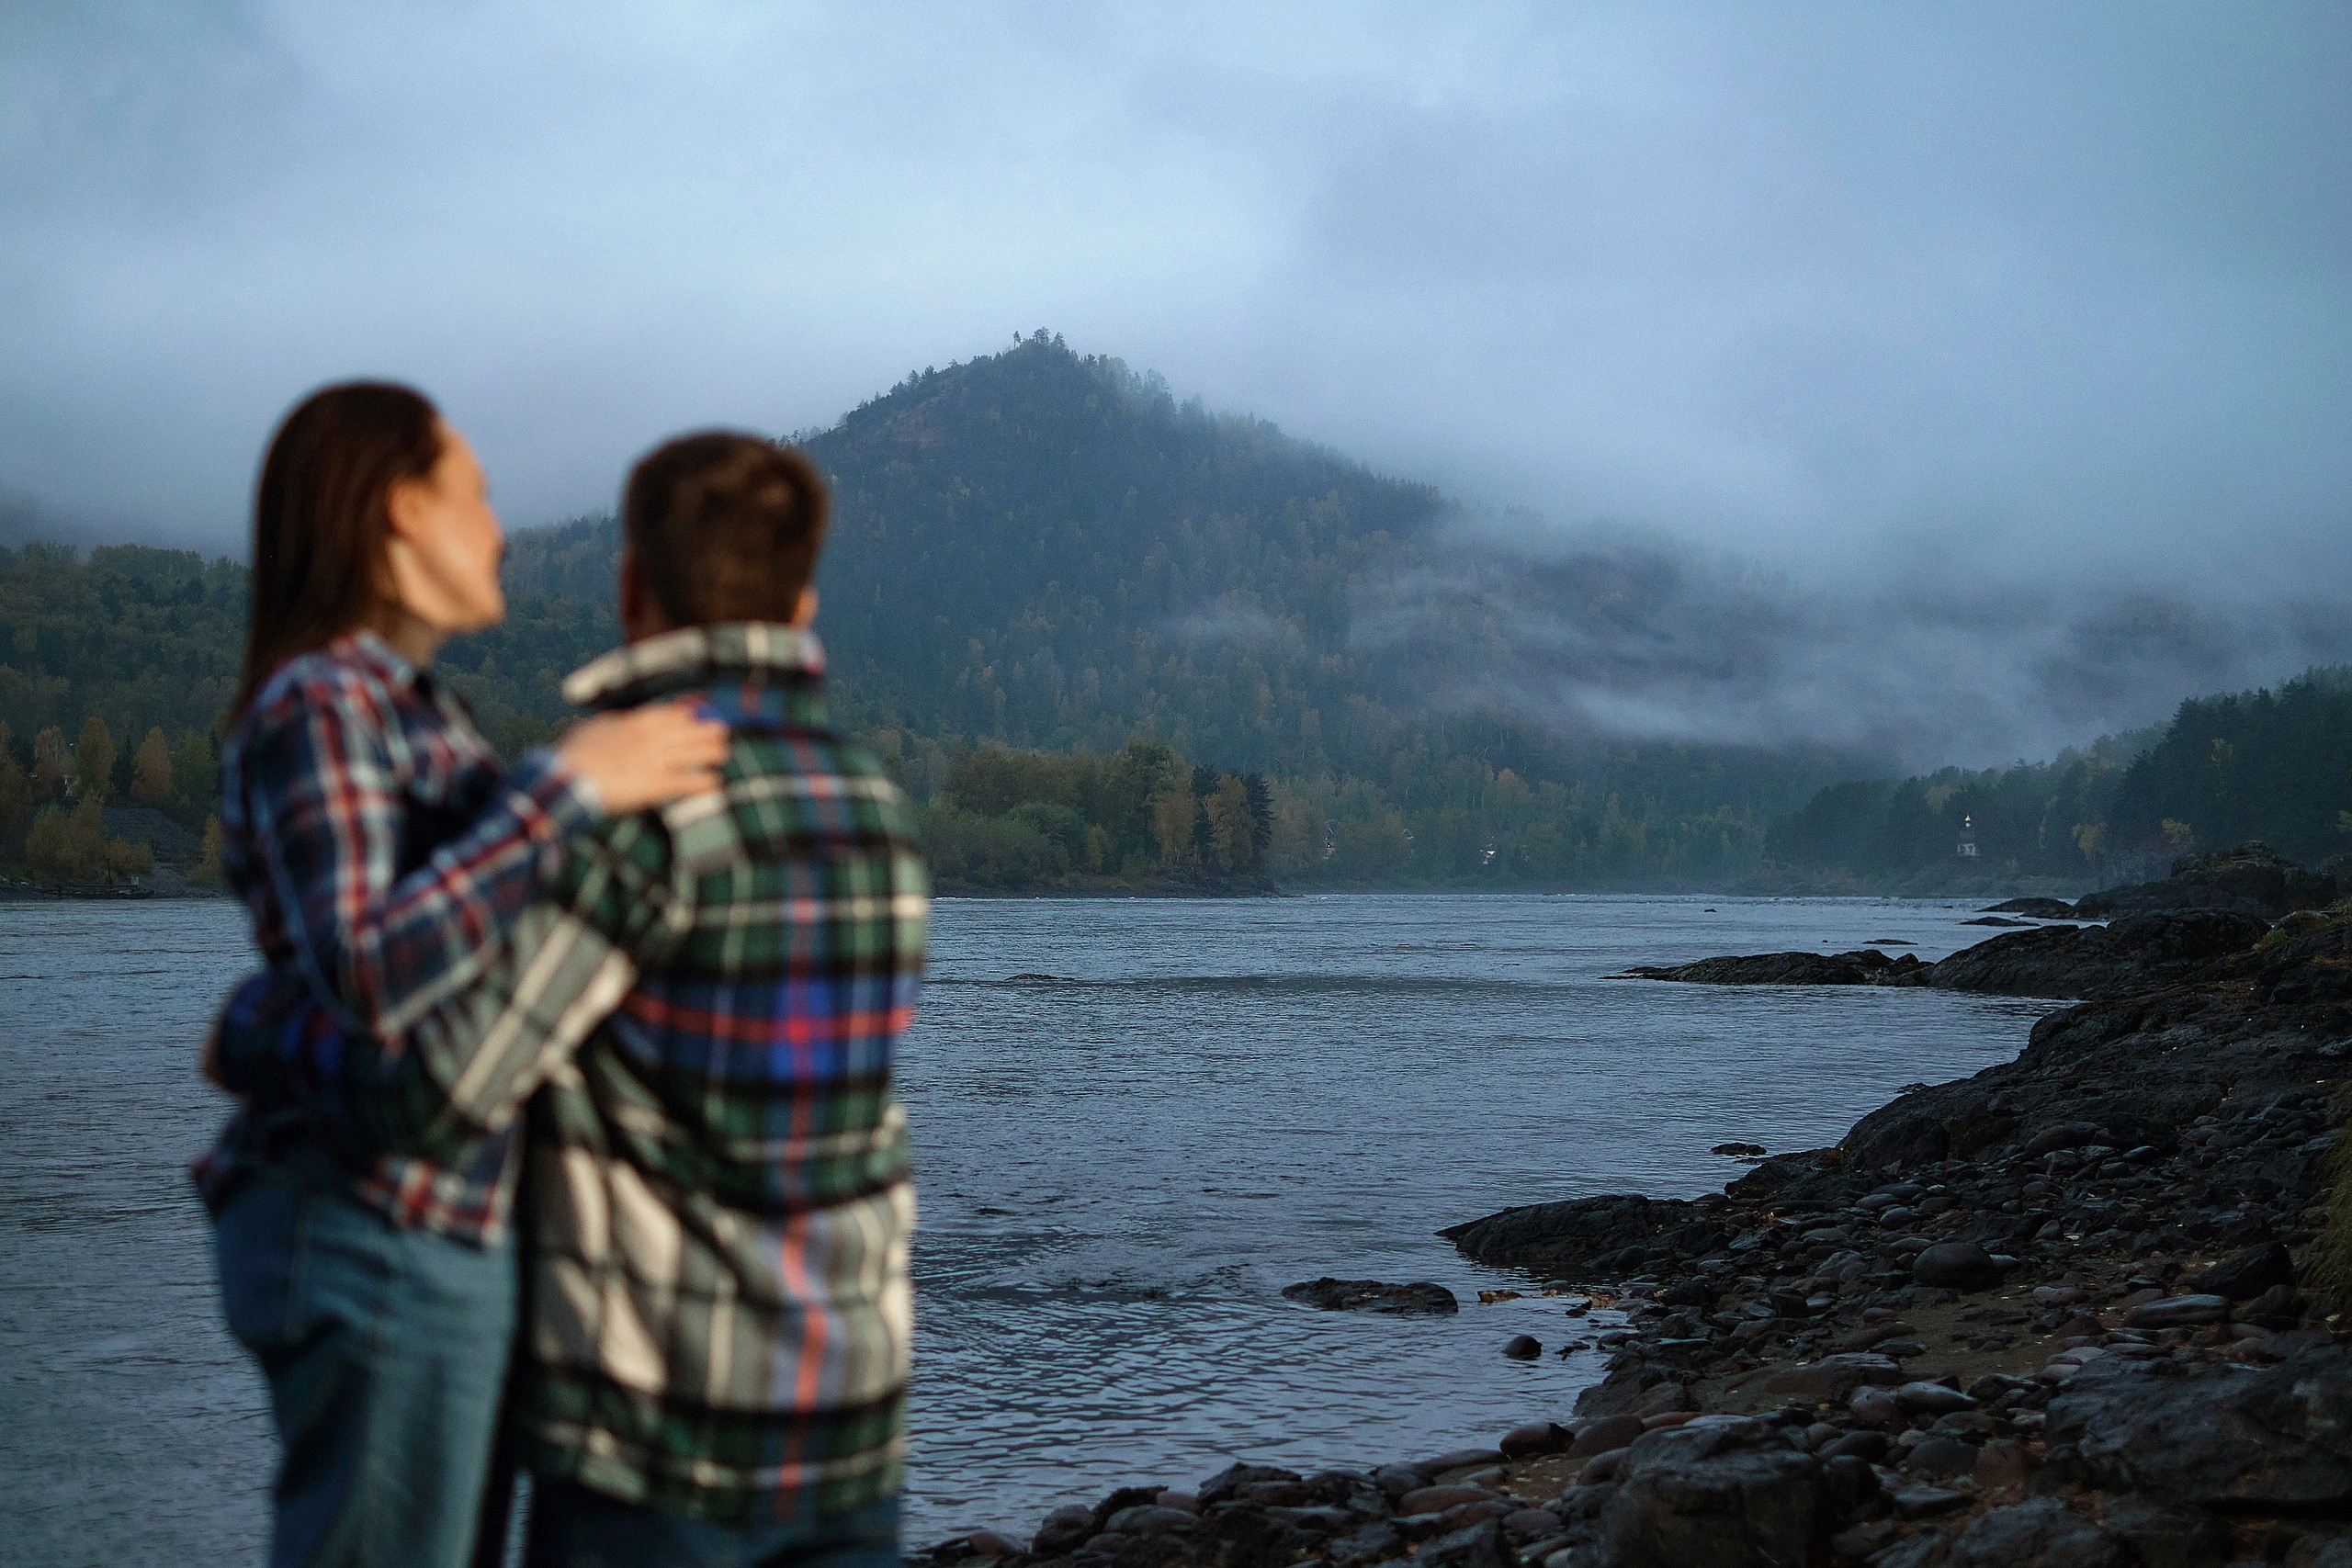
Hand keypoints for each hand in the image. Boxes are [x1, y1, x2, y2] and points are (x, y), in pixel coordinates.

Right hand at [558, 701, 729, 813]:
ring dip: (712, 752)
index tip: (701, 711)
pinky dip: (704, 782)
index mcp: (634, 722)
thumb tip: (622, 721)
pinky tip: (715, 783)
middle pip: (689, 730)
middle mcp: (650, 738)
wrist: (566, 779)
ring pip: (694, 752)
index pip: (670, 713)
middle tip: (722, 731)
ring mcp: (655, 761)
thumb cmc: (573, 756)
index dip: (689, 713)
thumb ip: (614, 724)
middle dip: (708, 730)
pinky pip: (688, 782)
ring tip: (724, 753)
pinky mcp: (656, 785)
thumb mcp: (594, 729)